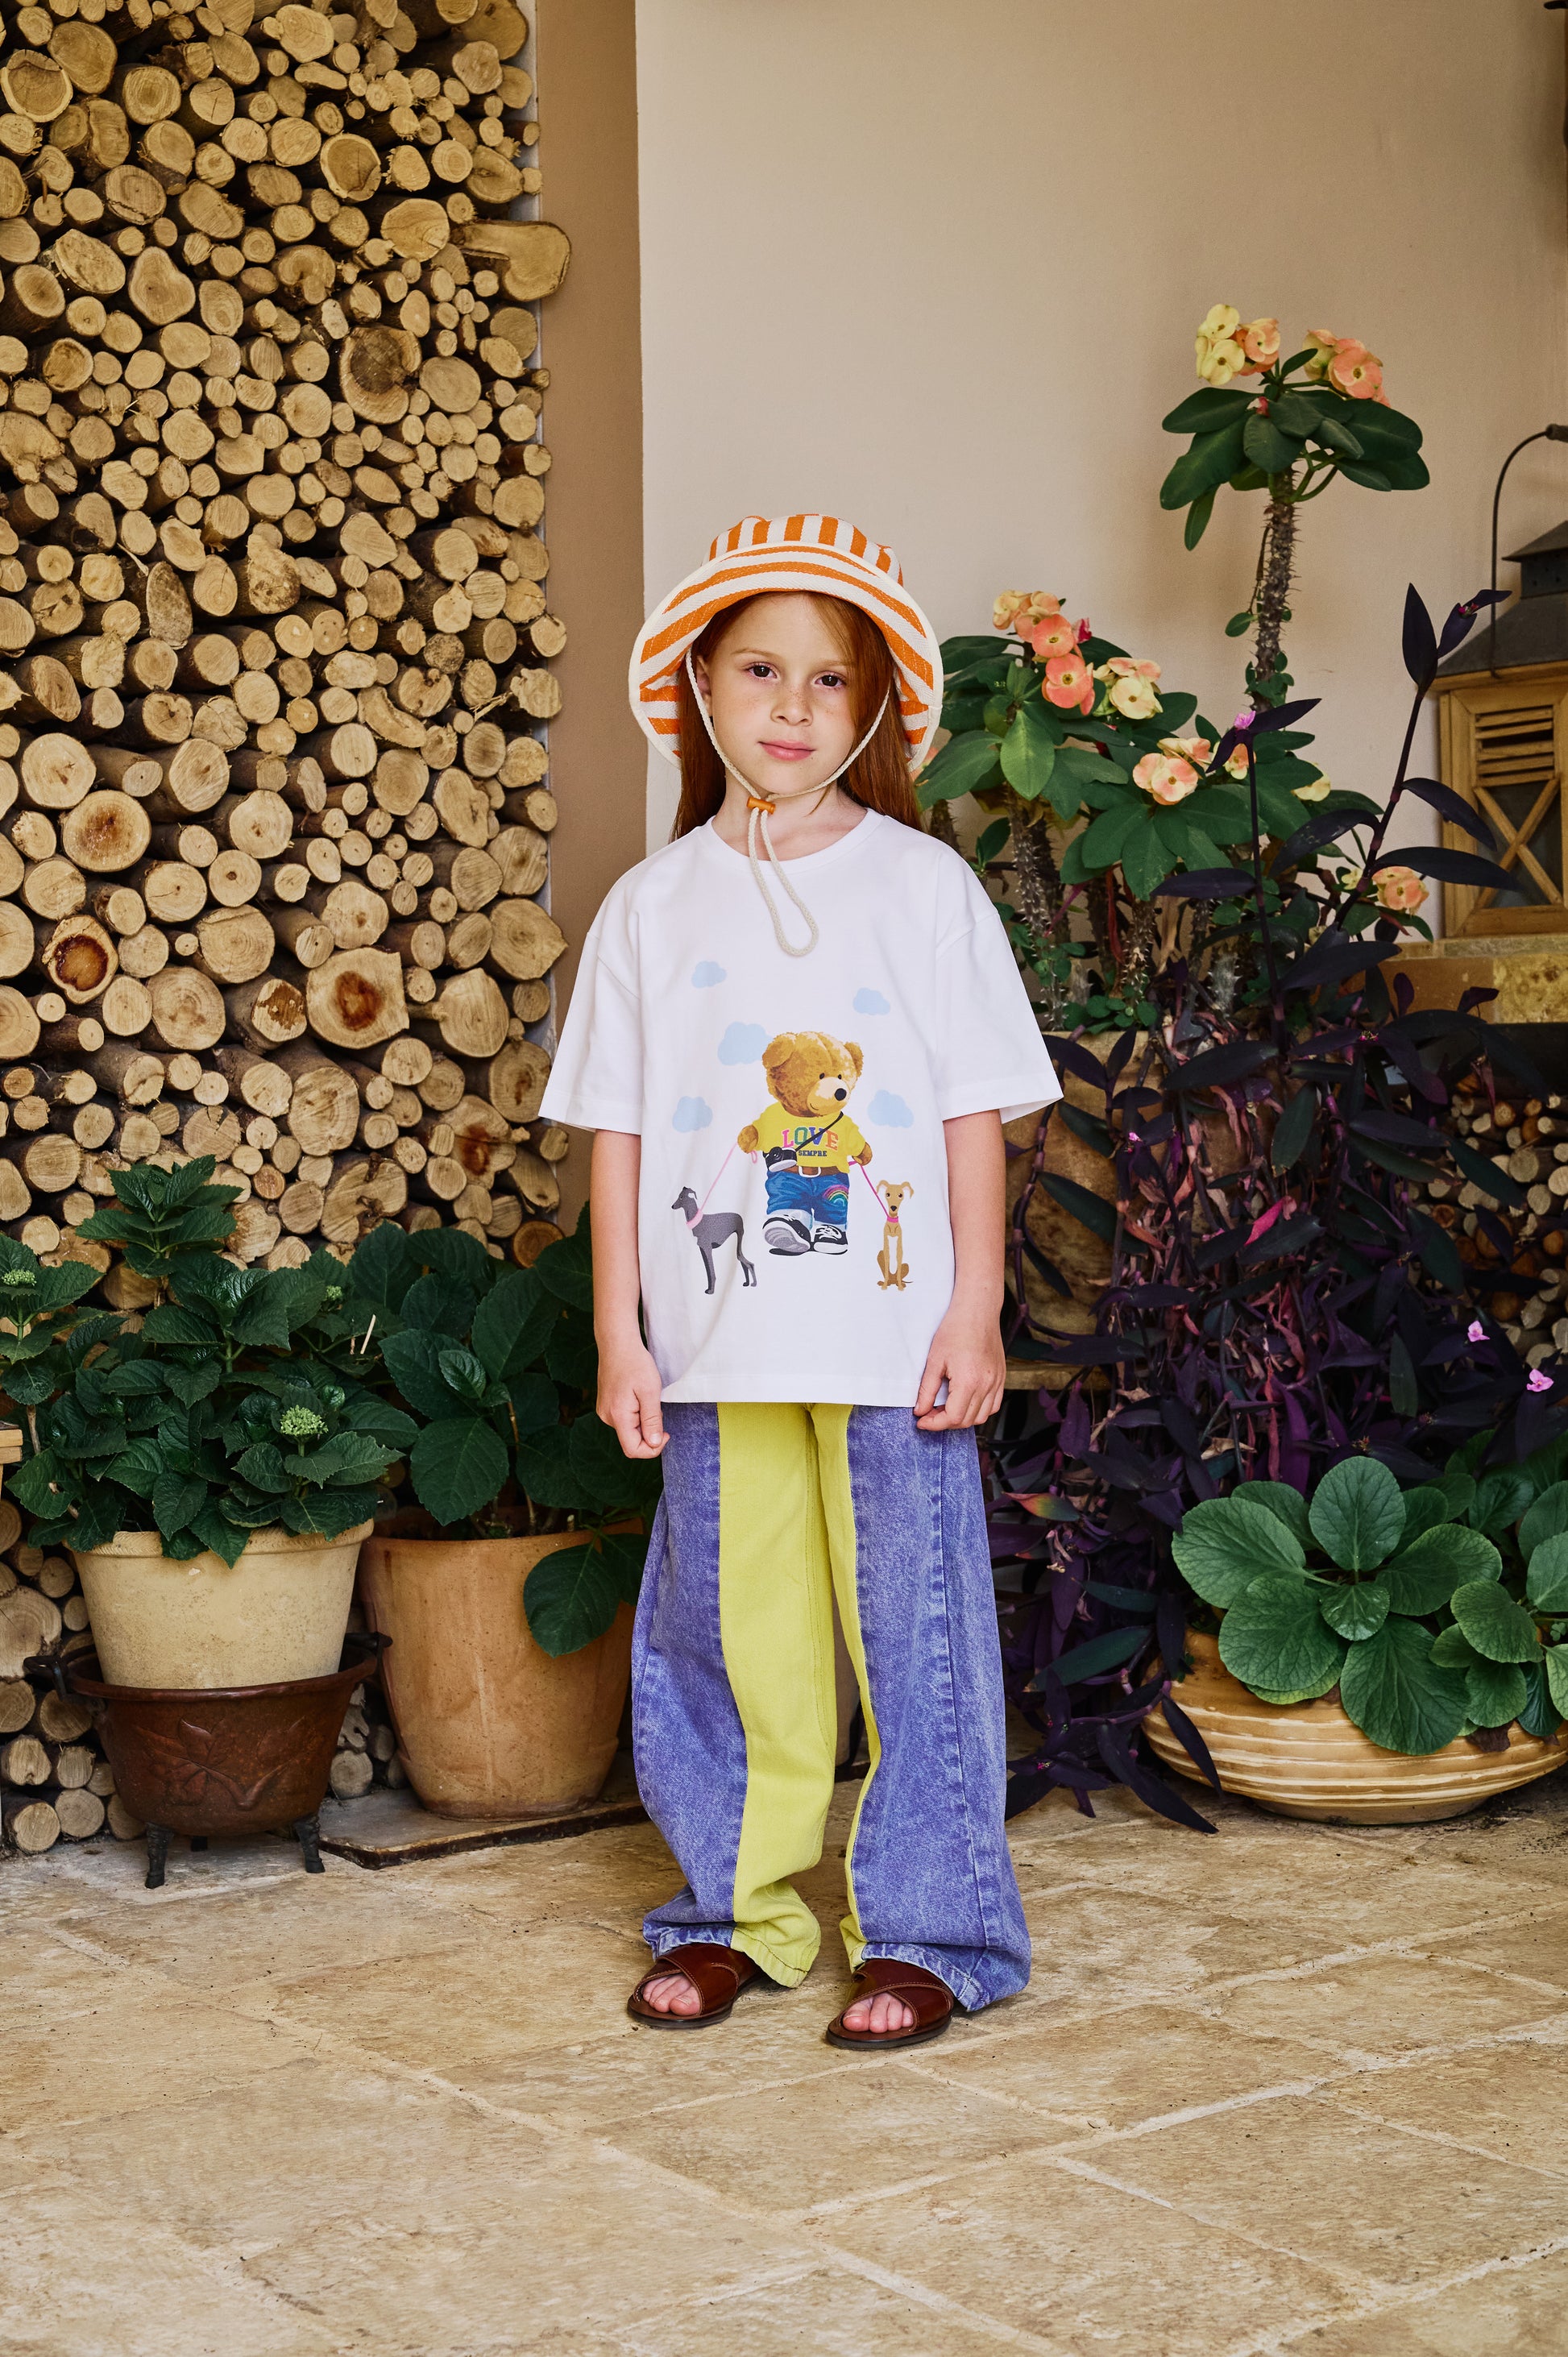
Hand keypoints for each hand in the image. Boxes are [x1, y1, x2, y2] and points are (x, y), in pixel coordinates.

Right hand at [596, 1333, 667, 1457]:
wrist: (617, 1344)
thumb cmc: (635, 1364)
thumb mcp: (650, 1391)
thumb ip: (652, 1420)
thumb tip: (654, 1443)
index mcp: (617, 1416)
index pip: (633, 1449)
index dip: (652, 1448)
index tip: (665, 1433)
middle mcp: (607, 1417)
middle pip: (631, 1441)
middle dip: (649, 1433)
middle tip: (658, 1409)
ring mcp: (605, 1411)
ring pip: (628, 1431)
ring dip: (643, 1423)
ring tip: (647, 1399)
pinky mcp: (606, 1405)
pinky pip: (624, 1420)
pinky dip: (636, 1416)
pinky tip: (639, 1397)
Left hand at [914, 1305, 1004, 1430]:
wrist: (977, 1311)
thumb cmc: (955, 1330)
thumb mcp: (934, 1361)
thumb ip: (927, 1390)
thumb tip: (921, 1411)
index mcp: (969, 1382)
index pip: (952, 1418)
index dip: (934, 1424)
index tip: (922, 1420)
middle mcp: (986, 1385)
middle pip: (966, 1421)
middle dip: (945, 1422)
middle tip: (929, 1413)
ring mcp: (996, 1382)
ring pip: (982, 1416)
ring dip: (963, 1419)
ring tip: (946, 1409)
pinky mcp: (1001, 1377)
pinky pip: (993, 1405)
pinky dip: (979, 1410)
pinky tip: (965, 1402)